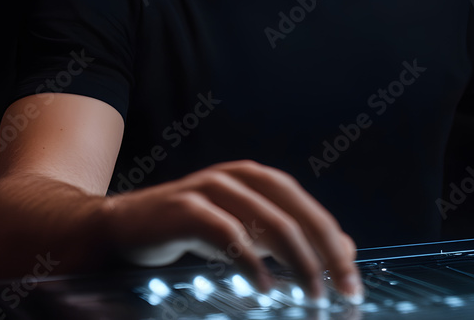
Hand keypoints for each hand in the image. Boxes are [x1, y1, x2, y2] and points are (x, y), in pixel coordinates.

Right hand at [99, 160, 361, 301]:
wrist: (120, 226)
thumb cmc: (190, 229)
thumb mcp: (247, 232)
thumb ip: (290, 238)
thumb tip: (346, 248)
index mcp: (260, 180)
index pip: (310, 211)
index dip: (335, 246)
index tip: (353, 283)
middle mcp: (240, 178)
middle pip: (297, 214)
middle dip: (326, 255)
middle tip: (344, 291)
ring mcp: (212, 188)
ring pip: (270, 222)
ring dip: (298, 262)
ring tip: (313, 295)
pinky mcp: (185, 208)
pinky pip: (227, 233)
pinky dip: (250, 261)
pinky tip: (265, 286)